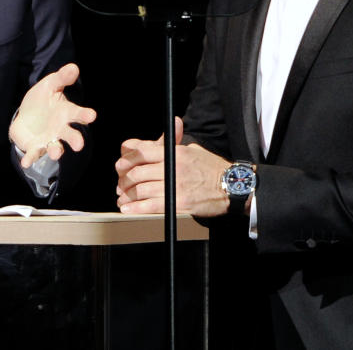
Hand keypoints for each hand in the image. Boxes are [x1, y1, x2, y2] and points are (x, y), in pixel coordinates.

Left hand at [9, 63, 95, 167]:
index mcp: (66, 113)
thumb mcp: (50, 85)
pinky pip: (34, 154)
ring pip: (55, 147)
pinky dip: (31, 158)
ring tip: (56, 153)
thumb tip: (74, 67)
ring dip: (56, 151)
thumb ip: (61, 78)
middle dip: (75, 140)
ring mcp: (49, 140)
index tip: (92, 116)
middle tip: (79, 145)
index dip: (85, 115)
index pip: (78, 114)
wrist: (26, 115)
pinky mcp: (36, 147)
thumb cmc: (43, 99)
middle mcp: (61, 129)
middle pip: (71, 135)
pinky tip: (25, 162)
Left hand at [115, 116, 230, 215]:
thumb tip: (146, 144)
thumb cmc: (211, 167)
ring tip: (122, 197)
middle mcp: (173, 167)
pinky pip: (151, 205)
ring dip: (127, 195)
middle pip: (137, 171)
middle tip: (120, 183)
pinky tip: (128, 208)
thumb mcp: (190, 150)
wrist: (233, 185)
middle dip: (124, 178)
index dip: (127, 158)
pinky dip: (135, 208)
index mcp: (174, 152)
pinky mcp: (179, 203)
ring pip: (141, 189)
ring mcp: (175, 186)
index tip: (121, 164)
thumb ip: (168, 146)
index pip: (142, 151)